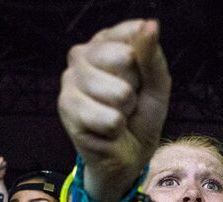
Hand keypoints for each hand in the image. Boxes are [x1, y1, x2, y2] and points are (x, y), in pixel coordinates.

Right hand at [57, 19, 170, 194]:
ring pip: (118, 92)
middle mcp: (81, 55)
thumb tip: (150, 24)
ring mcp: (70, 80)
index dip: (144, 63)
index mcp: (104, 42)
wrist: (127, 155)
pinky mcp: (66, 108)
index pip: (132, 34)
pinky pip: (109, 119)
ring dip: (125, 112)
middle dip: (134, 88)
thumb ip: (152, 56)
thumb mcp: (156, 84)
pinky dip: (115, 130)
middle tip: (126, 102)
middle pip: (124, 58)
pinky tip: (105, 130)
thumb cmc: (141, 116)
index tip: (140, 79)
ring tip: (116, 116)